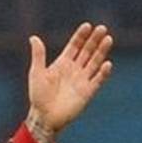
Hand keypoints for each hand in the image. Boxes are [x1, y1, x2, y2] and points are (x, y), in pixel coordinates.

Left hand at [26, 23, 113, 142]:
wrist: (44, 116)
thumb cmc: (38, 95)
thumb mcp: (37, 73)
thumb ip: (38, 55)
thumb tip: (33, 37)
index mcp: (63, 63)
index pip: (74, 46)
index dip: (81, 36)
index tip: (87, 26)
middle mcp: (74, 69)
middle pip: (87, 51)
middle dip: (94, 40)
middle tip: (102, 28)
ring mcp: (82, 80)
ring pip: (95, 62)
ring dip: (101, 51)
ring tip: (108, 39)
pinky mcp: (88, 92)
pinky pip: (98, 80)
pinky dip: (103, 72)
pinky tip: (106, 64)